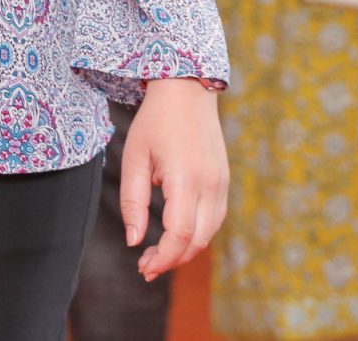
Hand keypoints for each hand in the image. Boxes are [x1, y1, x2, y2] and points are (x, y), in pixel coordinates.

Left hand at [122, 77, 228, 280]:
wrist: (187, 90)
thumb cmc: (155, 122)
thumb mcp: (135, 158)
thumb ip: (133, 202)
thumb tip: (133, 241)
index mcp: (186, 178)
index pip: (180, 234)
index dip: (163, 257)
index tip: (143, 267)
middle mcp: (210, 185)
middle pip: (198, 240)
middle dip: (172, 260)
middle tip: (145, 267)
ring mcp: (221, 183)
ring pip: (209, 233)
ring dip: (186, 250)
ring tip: (157, 255)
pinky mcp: (224, 181)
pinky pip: (214, 219)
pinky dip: (197, 234)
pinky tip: (176, 235)